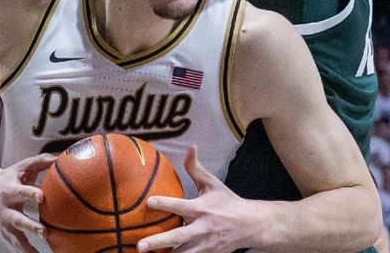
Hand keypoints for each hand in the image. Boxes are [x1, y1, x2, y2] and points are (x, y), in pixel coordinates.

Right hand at [0, 153, 56, 252]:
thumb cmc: (10, 177)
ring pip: (15, 236)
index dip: (31, 194)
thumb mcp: (22, 166)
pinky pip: (15, 243)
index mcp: (11, 190)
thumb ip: (41, 161)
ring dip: (27, 246)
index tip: (42, 197)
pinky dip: (25, 251)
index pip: (22, 191)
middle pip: (18, 219)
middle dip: (30, 226)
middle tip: (44, 232)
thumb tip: (60, 158)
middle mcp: (6, 208)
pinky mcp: (5, 231)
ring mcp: (5, 222)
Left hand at [137, 146, 257, 252]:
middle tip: (140, 245)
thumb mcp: (212, 183)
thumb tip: (190, 147)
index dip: (166, 203)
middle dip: (159, 241)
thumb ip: (196, 168)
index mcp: (202, 208)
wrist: (250, 225)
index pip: (181, 206)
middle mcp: (202, 228)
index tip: (149, 202)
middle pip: (178, 237)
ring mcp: (205, 245)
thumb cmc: (227, 201)